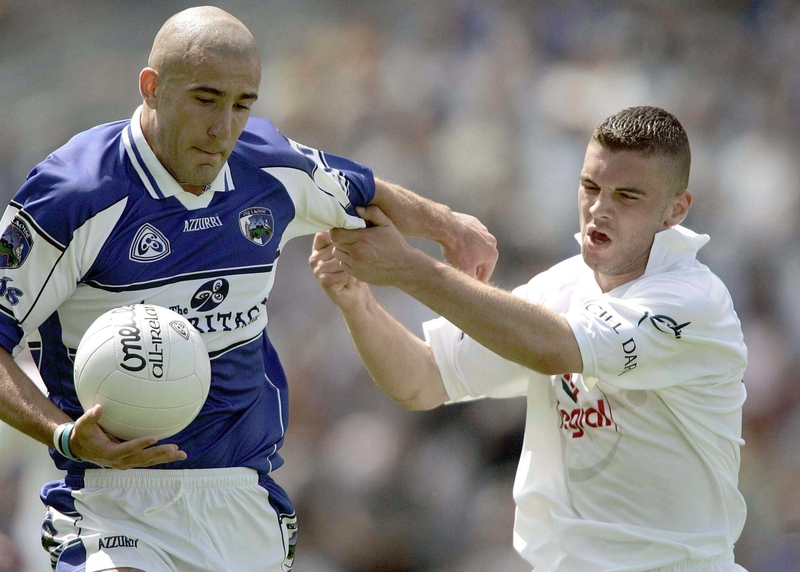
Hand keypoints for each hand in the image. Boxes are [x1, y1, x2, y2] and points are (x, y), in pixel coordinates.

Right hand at [69, 404, 186, 468]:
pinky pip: (148, 460)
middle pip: (142, 459)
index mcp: (108, 453)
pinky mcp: (130, 460)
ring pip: (148, 462)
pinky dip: (161, 457)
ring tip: (181, 454)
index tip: (154, 437)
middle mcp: (119, 461)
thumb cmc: (83, 433)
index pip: (126, 450)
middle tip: (174, 448)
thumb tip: (98, 407)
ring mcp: (125, 462)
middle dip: (158, 454)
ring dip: (165, 458)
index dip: (140, 444)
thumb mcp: (82, 425)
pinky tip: (175, 453)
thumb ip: (90, 417)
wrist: (80, 448)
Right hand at [309, 231, 368, 306]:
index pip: (325, 234)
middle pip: (335, 247)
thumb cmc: (354, 269)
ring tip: (353, 272)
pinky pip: (343, 273)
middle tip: (354, 263)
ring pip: (340, 260)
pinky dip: (351, 277)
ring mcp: (317, 270)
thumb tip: (351, 217)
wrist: (355, 293)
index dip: (339, 237)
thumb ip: (345, 235)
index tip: (350, 241)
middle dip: (350, 255)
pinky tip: (351, 280)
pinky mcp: (324, 281)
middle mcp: (314, 257)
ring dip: (352, 266)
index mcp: (318, 247)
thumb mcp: (350, 249)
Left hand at [331, 206, 420, 286]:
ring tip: (354, 246)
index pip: (335, 233)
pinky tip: (358, 257)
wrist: (403, 267)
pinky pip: (343, 265)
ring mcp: (355, 265)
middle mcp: (356, 252)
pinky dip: (347, 260)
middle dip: (340, 238)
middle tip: (350, 236)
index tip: (345, 228)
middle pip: (335, 243)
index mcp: (362, 238)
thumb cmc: (395, 244)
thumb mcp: (387, 224)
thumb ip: (373, 213)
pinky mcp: (356, 274)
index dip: (338, 229)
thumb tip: (357, 208)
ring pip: (337, 254)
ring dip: (342, 249)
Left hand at [441, 212, 497, 281]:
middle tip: (461, 269)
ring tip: (457, 256)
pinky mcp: (474, 223)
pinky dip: (465, 241)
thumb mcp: (465, 270)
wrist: (448, 227)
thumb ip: (472, 280)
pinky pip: (470, 236)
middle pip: (482, 260)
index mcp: (492, 254)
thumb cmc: (457, 248)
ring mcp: (483, 230)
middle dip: (473, 266)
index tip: (469, 283)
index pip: (486, 274)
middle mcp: (492, 242)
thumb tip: (474, 288)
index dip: (477, 281)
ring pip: (477, 247)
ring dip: (470, 253)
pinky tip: (456, 244)